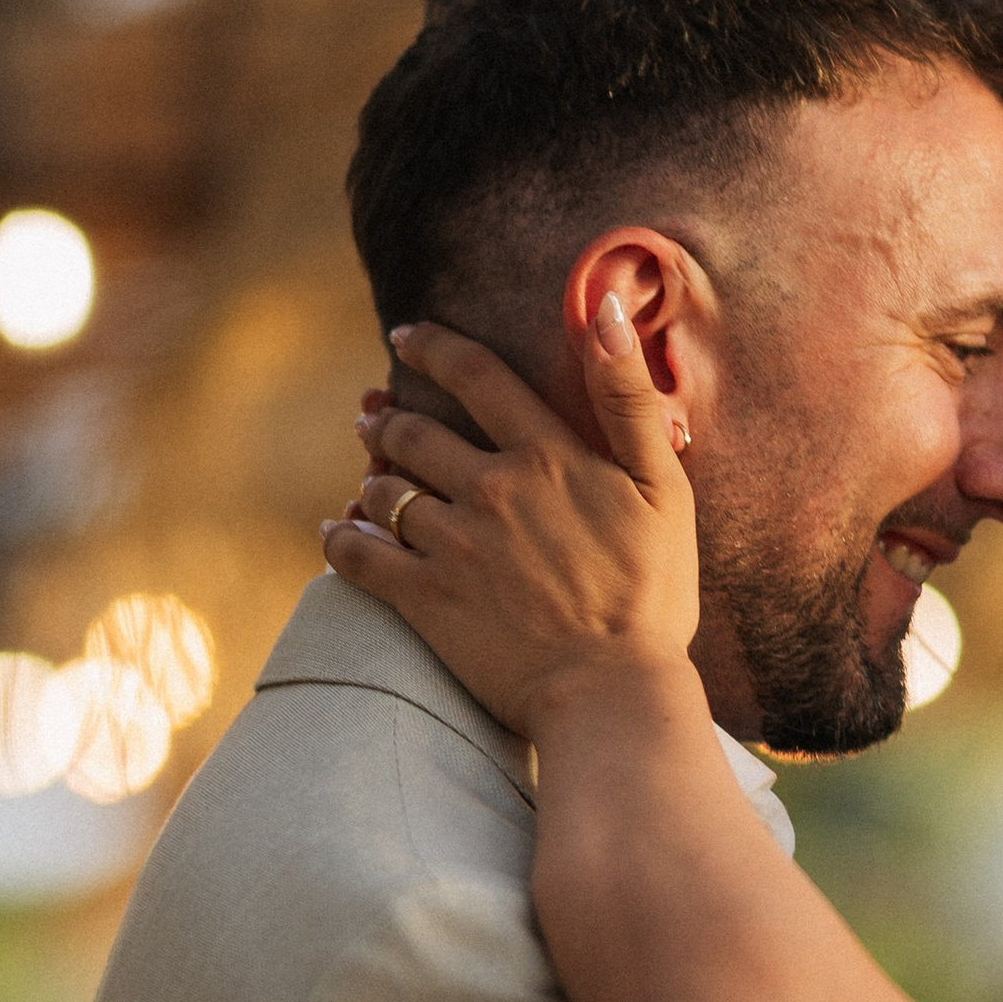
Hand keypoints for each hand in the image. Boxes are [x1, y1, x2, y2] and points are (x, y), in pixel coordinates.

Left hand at [321, 298, 700, 738]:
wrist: (612, 691)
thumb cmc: (652, 592)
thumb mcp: (664, 486)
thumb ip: (629, 397)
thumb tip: (610, 311)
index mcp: (548, 456)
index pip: (477, 376)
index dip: (435, 348)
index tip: (407, 337)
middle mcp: (491, 489)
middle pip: (414, 432)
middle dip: (387, 419)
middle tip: (373, 417)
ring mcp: (452, 545)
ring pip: (383, 490)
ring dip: (369, 476)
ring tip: (366, 478)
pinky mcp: (424, 599)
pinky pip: (358, 555)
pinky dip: (342, 537)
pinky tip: (337, 531)